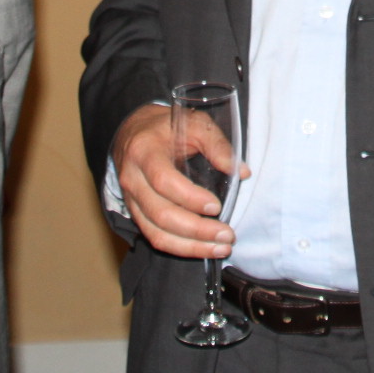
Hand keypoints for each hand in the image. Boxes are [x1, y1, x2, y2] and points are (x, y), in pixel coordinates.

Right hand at [113, 103, 243, 258]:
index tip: (216, 206)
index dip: (190, 198)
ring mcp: (131, 199)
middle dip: (196, 230)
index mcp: (144, 151)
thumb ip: (217, 144)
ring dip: (190, 246)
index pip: (164, 181)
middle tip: (227, 235)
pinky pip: (154, 237)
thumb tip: (242, 172)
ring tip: (220, 248)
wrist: (134, 132)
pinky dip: (179, 248)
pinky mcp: (136, 213)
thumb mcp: (193, 123)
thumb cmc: (168, 127)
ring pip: (156, 233)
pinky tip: (202, 249)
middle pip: (161, 214)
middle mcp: (132, 179)